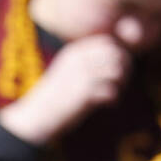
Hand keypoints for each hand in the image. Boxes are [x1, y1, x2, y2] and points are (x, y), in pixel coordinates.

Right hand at [0, 34, 132, 144]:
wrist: (35, 117)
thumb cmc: (53, 98)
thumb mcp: (67, 71)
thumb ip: (88, 63)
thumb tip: (118, 60)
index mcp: (74, 52)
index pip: (107, 42)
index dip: (118, 54)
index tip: (117, 69)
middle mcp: (79, 60)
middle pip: (116, 54)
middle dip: (125, 68)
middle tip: (121, 83)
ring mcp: (83, 75)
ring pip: (117, 71)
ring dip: (121, 83)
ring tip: (114, 94)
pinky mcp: (86, 93)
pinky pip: (112, 90)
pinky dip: (114, 98)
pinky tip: (108, 104)